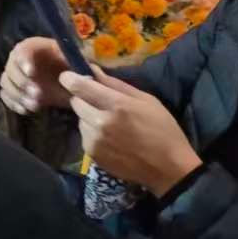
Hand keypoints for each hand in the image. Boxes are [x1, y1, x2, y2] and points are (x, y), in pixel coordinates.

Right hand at [0, 37, 70, 115]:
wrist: (70, 87)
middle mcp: (20, 60)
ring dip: (17, 95)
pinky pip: (5, 96)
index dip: (23, 60)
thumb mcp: (76, 63)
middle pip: (10, 68)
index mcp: (35, 48)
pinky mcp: (14, 91)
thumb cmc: (73, 71)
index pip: (22, 49)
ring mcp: (15, 76)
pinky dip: (13, 103)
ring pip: (5, 83)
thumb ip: (75, 64)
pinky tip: (26, 110)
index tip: (32, 73)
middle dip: (21, 82)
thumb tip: (81, 74)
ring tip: (35, 106)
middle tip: (38, 94)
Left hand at [63, 70, 201, 196]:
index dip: (70, 78)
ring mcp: (94, 141)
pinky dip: (92, 133)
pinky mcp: (92, 155)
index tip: (69, 76)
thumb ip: (116, 85)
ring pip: (79, 119)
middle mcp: (100, 123)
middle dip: (83, 98)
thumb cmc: (162, 129)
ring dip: (88, 116)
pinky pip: (84, 136)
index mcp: (116, 106)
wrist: (168, 168)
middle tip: (99, 101)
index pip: (79, 87)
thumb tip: (92, 70)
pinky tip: (110, 137)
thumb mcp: (146, 100)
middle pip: (75, 102)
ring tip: (108, 122)